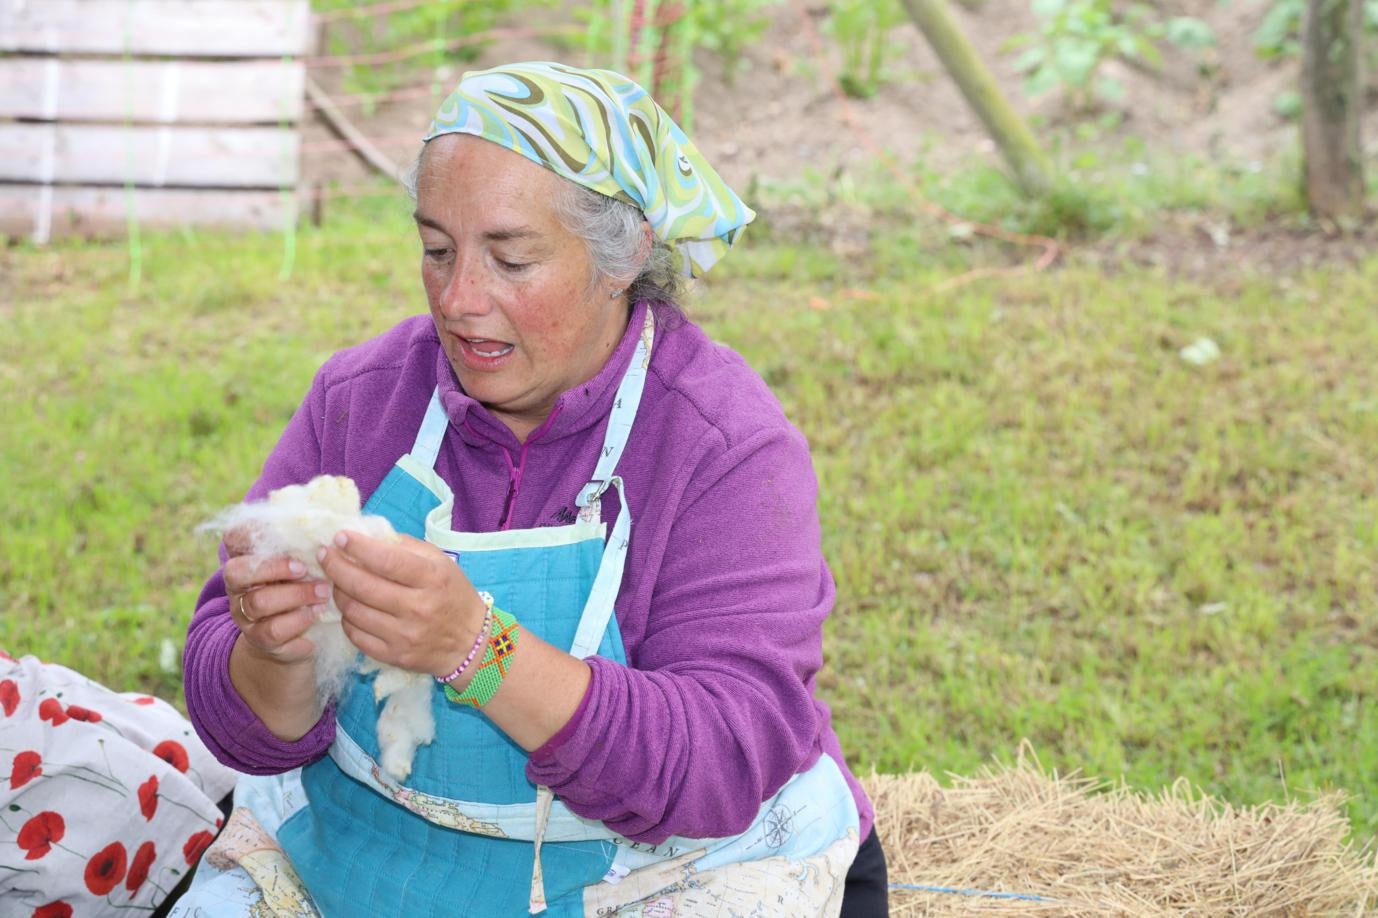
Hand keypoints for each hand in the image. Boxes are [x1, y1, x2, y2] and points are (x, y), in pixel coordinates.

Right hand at [223, 525, 329, 664]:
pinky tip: (316, 615)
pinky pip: (273, 631)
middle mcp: (237, 588)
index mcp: (245, 560)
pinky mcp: (259, 639)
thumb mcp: (299, 565)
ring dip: (296, 596)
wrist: (291, 637)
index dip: (248, 533)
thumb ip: (304, 546)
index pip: (232, 538)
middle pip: (237, 572)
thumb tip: (332, 524)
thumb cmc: (300, 588)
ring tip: (324, 593)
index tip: (281, 532)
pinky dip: (298, 622)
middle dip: (275, 568)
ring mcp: (245, 615)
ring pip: (258, 602)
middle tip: (305, 569)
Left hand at [319, 531, 487, 677]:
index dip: (357, 547)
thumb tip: (368, 536)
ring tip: (337, 581)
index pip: (386, 560)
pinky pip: (356, 635)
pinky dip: (347, 618)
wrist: (470, 643)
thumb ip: (406, 547)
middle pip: (362, 585)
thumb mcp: (440, 562)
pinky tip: (350, 607)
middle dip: (335, 566)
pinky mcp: (394, 656)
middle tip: (325, 555)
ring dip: (338, 592)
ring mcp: (404, 635)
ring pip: (353, 610)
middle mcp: (417, 607)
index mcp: (431, 578)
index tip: (339, 537)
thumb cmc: (452, 594)